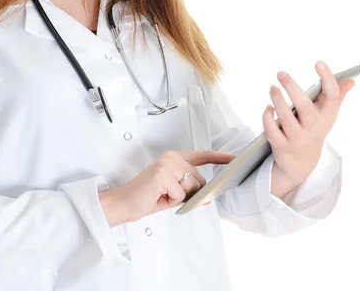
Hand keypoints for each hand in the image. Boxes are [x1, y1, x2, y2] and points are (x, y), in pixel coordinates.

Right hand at [98, 150, 236, 225]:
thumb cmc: (147, 197)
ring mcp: (167, 164)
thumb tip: (208, 196)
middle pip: (199, 180)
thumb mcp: (173, 193)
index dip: (220, 157)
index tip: (234, 159)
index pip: (202, 156)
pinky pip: (180, 195)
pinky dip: (171, 201)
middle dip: (188, 193)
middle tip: (167, 195)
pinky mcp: (163, 174)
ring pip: (192, 187)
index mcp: (174, 158)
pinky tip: (158, 196)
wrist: (125, 203)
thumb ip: (190, 190)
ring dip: (179, 198)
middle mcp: (172, 157)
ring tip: (162, 195)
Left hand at [262, 60, 354, 186]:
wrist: (302, 162)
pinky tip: (268, 108)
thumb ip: (337, 96)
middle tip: (281, 73)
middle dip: (292, 88)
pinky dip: (267, 118)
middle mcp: (313, 128)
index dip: (328, 79)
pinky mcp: (282, 146)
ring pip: (286, 120)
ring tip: (272, 88)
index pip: (332, 97)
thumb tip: (350, 80)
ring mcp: (297, 138)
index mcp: (326, 116)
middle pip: (305, 108)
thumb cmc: (314, 129)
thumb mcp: (327, 115)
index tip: (318, 63)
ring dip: (277, 101)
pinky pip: (272, 132)